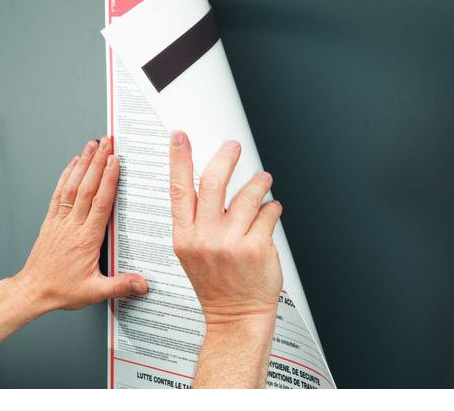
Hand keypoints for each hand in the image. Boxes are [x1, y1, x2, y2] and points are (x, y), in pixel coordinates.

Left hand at [1, 137, 147, 319]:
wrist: (32, 291)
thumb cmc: (61, 289)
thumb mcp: (94, 292)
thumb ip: (120, 285)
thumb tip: (143, 283)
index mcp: (86, 238)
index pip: (99, 203)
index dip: (108, 180)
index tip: (115, 162)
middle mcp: (72, 225)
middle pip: (87, 187)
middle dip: (98, 162)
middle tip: (107, 143)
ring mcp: (60, 220)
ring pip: (72, 186)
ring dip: (83, 163)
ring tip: (92, 146)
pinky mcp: (51, 220)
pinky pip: (58, 193)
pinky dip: (66, 175)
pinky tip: (72, 164)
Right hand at [169, 131, 282, 387]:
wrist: (236, 315)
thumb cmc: (215, 283)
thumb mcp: (192, 253)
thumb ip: (198, 220)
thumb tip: (213, 183)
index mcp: (185, 237)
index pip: (179, 190)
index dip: (179, 160)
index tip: (180, 138)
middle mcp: (205, 238)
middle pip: (214, 183)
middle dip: (226, 158)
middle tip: (233, 147)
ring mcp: (231, 243)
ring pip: (249, 195)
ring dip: (259, 182)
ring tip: (263, 181)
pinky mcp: (256, 247)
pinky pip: (269, 212)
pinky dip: (273, 207)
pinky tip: (271, 212)